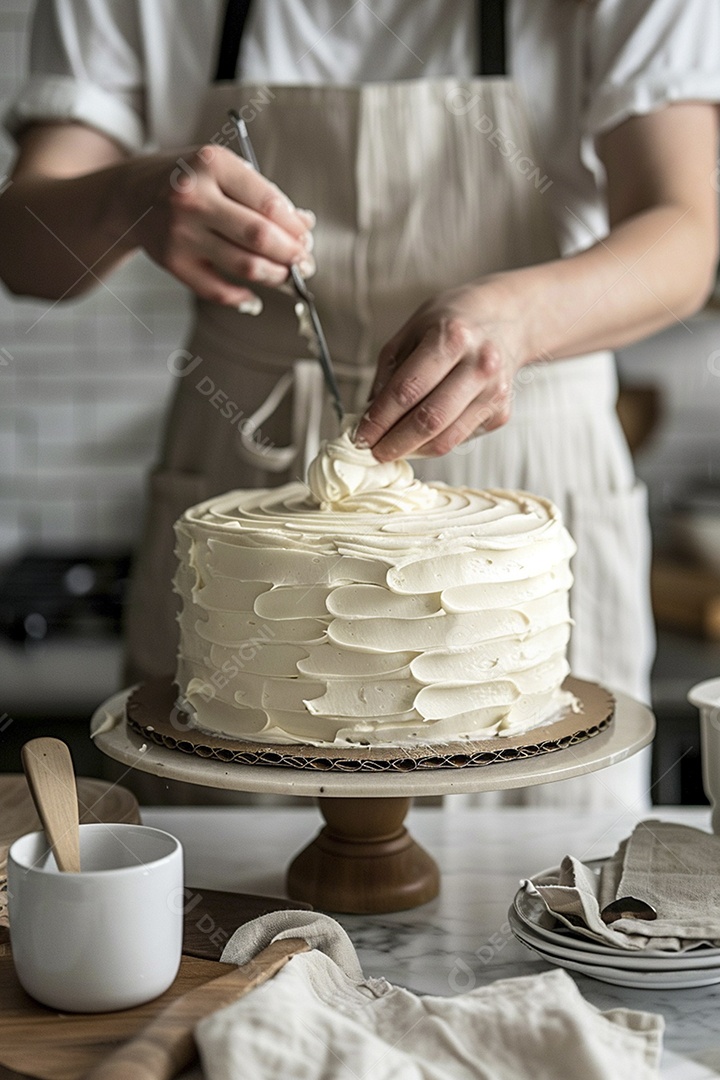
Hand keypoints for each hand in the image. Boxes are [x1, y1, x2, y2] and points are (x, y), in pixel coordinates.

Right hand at [128, 144, 314, 307]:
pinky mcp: (173, 261)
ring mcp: (181, 232)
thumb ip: (262, 194)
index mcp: (211, 165)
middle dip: (292, 255)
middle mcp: (193, 198)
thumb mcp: (222, 170)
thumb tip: (305, 225)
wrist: (132, 194)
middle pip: (260, 237)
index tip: (307, 237)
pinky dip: (242, 298)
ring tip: (287, 277)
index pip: (269, 203)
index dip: (296, 227)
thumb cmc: (189, 180)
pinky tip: (255, 298)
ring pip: (244, 266)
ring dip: (275, 277)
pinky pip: (217, 290)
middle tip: (305, 262)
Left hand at [355, 280, 527, 460]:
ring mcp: (494, 391)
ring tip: (392, 449)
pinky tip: (419, 437)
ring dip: (412, 451)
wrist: (509, 319)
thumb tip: (369, 416)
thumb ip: (389, 373)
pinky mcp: (501, 412)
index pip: (406, 390)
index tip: (360, 436)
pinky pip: (459, 438)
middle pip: (428, 420)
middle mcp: (478, 365)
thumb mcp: (413, 330)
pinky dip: (434, 443)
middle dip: (394, 443)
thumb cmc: (455, 322)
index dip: (379, 420)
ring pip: (445, 438)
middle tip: (373, 452)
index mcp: (452, 338)